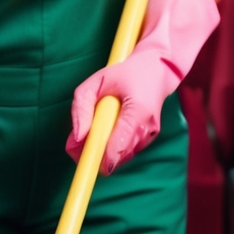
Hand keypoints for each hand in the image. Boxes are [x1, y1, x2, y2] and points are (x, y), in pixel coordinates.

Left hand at [67, 0, 220, 174]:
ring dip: (103, 150)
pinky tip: (109, 129)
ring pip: (121, 157)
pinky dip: (112, 146)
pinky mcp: (148, 140)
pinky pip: (125, 152)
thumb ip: (82, 107)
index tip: (87, 164)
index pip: (120, 143)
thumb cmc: (125, 73)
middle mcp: (148, 127)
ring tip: (93, 128)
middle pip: (118, 156)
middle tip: (76, 143)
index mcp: (139, 110)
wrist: (157, 69)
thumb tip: (77, 138)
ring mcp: (150, 135)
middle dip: (95, 154)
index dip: (103, 158)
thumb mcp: (97, 81)